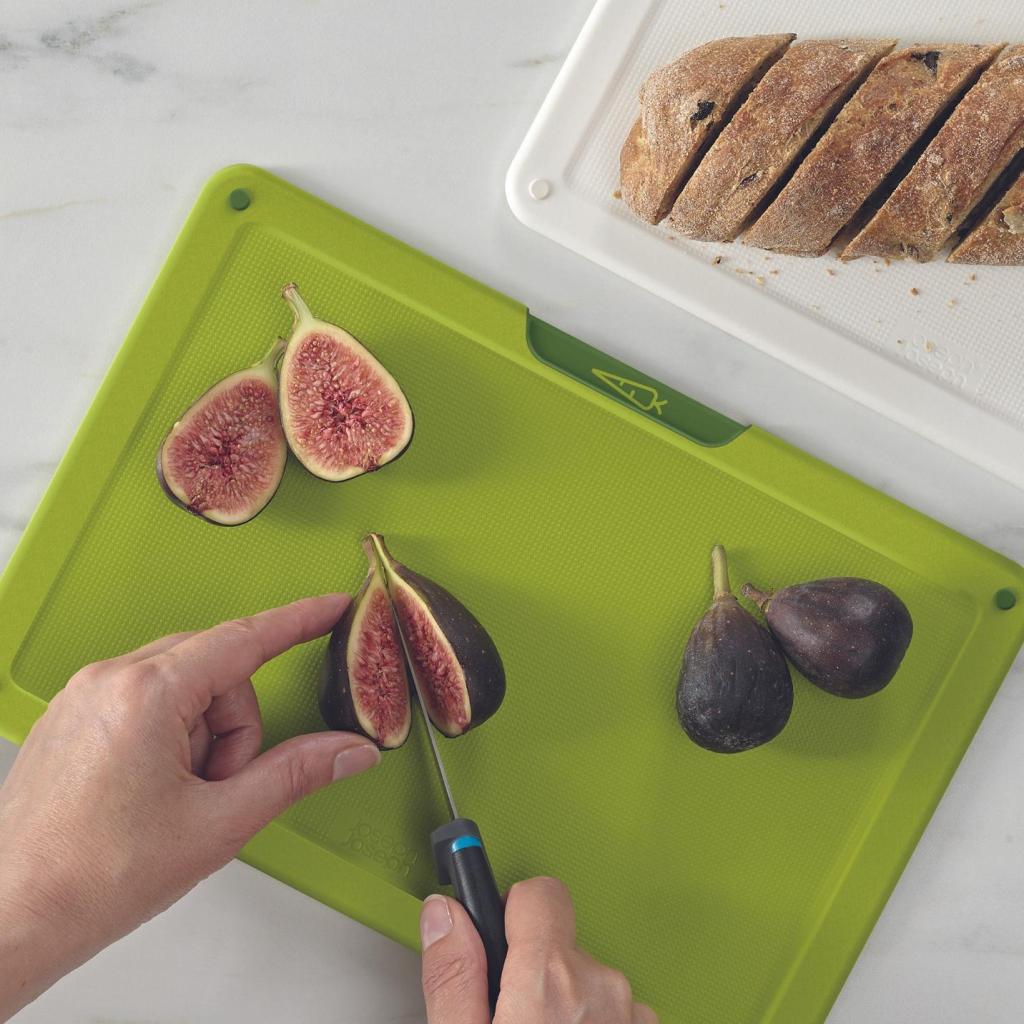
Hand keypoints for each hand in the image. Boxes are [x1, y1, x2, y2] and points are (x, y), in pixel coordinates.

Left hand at [0, 594, 378, 1019]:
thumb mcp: (218, 824)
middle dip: (234, 725)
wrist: (12, 918)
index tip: (332, 607)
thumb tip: (349, 751)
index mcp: (148, 694)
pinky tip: (151, 791)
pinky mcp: (72, 717)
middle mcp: (110, 680)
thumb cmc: (94, 877)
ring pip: (182, 687)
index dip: (299, 621)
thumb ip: (294, 774)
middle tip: (220, 787)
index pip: (245, 639)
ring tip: (177, 800)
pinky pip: (146, 701)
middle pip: (216, 670)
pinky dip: (169, 738)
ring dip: (201, 736)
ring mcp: (84, 697)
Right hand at [419, 876, 656, 1022]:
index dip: (508, 910)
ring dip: (562, 1001)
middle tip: (505, 1013)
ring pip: (584, 976)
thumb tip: (443, 913)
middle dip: (529, 965)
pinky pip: (611, 1006)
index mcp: (550, 980)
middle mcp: (599, 986)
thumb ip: (452, 975)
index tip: (491, 924)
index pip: (538, 892)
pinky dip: (588, 1021)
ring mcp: (629, 1012)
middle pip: (558, 938)